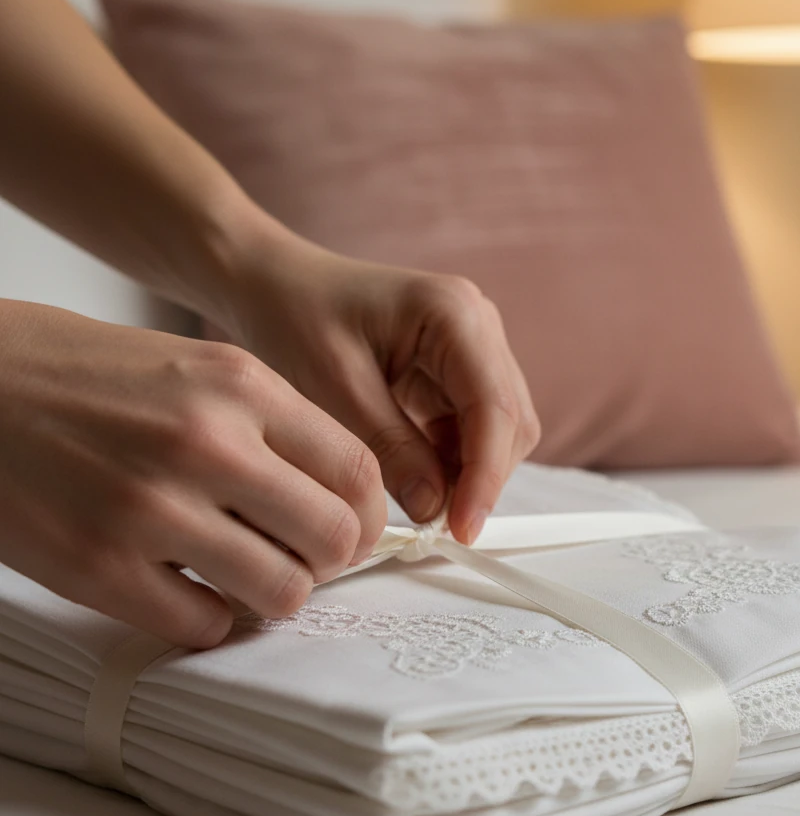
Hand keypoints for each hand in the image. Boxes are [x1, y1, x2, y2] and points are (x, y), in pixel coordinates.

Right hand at [0, 300, 386, 646]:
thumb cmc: (91, 375)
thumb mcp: (201, 367)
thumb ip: (276, 425)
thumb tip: (341, 496)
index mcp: (241, 387)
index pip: (358, 470)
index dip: (370, 514)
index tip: (355, 530)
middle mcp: (207, 444)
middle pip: (334, 538)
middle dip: (332, 560)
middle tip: (304, 557)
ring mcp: (151, 509)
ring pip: (280, 592)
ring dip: (275, 593)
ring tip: (247, 575)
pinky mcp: (98, 568)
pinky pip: (202, 626)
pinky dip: (209, 618)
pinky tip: (188, 590)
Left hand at [219, 224, 540, 544]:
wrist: (272, 287)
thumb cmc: (295, 318)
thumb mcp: (334, 388)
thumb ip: (390, 449)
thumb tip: (435, 508)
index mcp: (454, 314)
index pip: (495, 408)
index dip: (485, 476)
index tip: (461, 529)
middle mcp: (478, 326)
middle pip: (510, 422)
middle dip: (480, 477)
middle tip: (434, 526)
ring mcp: (473, 349)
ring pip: (498, 431)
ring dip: (467, 472)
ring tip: (416, 503)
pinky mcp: (457, 372)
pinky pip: (472, 429)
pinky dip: (450, 461)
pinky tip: (414, 478)